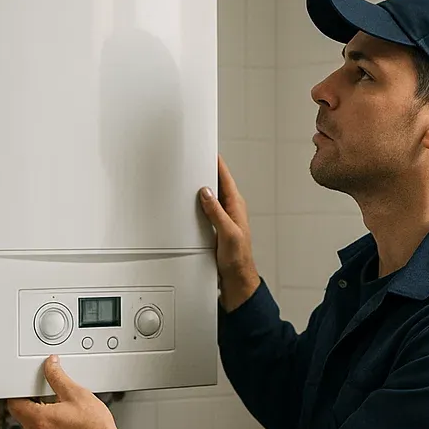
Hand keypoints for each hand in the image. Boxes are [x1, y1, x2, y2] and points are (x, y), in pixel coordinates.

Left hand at [7, 356, 124, 428]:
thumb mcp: (76, 394)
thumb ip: (58, 377)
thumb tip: (50, 366)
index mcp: (38, 419)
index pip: (13, 403)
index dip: (18, 392)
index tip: (27, 387)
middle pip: (21, 415)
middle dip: (31, 403)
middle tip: (47, 396)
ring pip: (31, 428)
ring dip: (39, 418)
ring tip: (59, 411)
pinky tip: (64, 425)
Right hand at [198, 155, 260, 312]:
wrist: (236, 277)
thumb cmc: (238, 258)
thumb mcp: (227, 233)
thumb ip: (216, 212)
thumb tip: (206, 192)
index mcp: (235, 206)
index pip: (225, 178)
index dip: (217, 163)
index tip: (209, 150)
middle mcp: (230, 209)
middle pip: (217, 184)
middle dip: (207, 171)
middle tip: (195, 158)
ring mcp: (223, 217)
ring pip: (210, 196)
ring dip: (201, 187)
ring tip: (190, 175)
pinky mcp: (216, 226)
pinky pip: (206, 208)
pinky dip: (198, 202)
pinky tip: (191, 201)